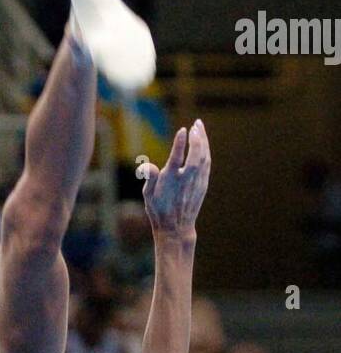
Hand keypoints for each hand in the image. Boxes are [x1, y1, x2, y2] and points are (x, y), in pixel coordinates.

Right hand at [142, 119, 210, 238]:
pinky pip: (206, 164)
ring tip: (200, 128)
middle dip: (198, 138)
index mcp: (170, 180)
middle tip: (196, 124)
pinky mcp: (202, 185)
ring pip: (204, 158)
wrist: (176, 228)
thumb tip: (146, 165)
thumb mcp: (148, 195)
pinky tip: (203, 144)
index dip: (180, 143)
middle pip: (195, 155)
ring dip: (203, 141)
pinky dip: (206, 151)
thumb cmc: (159, 210)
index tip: (183, 130)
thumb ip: (149, 177)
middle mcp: (185, 180)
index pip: (176, 158)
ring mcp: (196, 182)